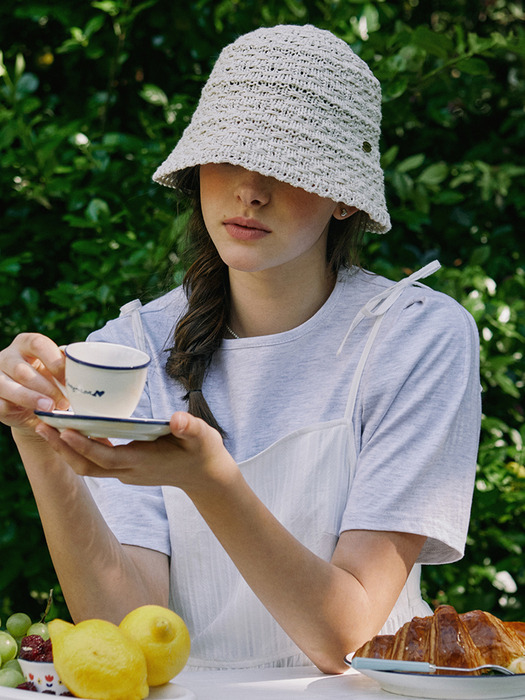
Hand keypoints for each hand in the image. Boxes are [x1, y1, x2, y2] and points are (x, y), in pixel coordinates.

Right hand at [0, 333, 68, 433]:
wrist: (33, 406)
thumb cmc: (51, 381)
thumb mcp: (59, 370)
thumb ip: (66, 365)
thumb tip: (84, 365)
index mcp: (26, 343)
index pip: (38, 344)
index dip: (55, 361)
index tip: (71, 380)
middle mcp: (7, 357)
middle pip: (22, 369)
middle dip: (46, 387)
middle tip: (65, 402)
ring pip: (8, 386)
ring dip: (31, 399)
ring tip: (50, 408)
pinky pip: (1, 404)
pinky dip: (19, 410)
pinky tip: (34, 415)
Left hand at [35, 411, 238, 492]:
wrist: (206, 476)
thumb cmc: (202, 452)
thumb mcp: (202, 436)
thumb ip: (190, 427)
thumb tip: (177, 419)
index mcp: (142, 462)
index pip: (104, 457)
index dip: (83, 445)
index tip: (64, 429)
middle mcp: (128, 471)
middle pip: (85, 465)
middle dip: (61, 447)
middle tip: (41, 425)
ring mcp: (125, 472)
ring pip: (86, 465)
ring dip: (65, 449)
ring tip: (47, 426)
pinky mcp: (125, 469)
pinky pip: (95, 461)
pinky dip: (79, 448)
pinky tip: (71, 430)